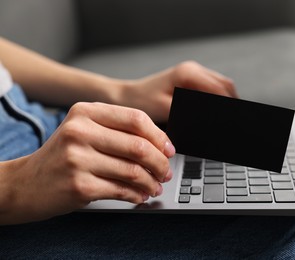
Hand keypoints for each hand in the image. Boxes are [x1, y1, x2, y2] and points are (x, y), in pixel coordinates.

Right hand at [0, 102, 174, 223]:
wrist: (26, 183)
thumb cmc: (63, 155)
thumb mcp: (84, 131)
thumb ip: (118, 131)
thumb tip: (161, 146)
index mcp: (85, 112)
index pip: (136, 119)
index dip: (159, 136)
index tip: (168, 150)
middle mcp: (80, 131)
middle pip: (138, 146)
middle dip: (160, 163)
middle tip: (166, 172)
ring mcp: (77, 159)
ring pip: (133, 171)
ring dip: (151, 181)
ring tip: (155, 185)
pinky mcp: (79, 185)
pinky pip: (121, 190)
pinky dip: (137, 195)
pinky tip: (140, 195)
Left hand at [116, 61, 237, 121]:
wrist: (127, 96)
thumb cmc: (142, 101)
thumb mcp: (167, 109)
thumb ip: (191, 113)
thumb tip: (211, 119)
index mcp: (188, 73)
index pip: (220, 89)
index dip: (228, 105)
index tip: (233, 119)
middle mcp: (193, 69)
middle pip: (225, 85)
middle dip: (231, 103)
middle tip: (232, 122)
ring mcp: (193, 73)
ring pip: (220, 86)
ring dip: (224, 101)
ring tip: (225, 119)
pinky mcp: (190, 80)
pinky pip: (211, 89)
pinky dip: (216, 100)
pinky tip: (214, 113)